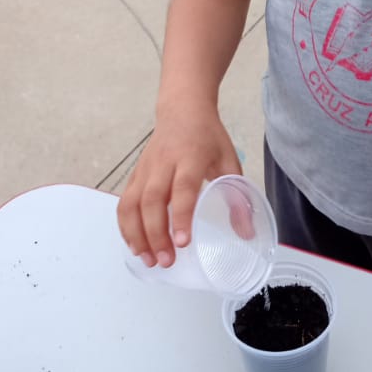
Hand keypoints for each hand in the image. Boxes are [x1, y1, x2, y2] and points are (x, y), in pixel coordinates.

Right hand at [117, 112, 241, 268]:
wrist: (182, 110)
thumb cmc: (207, 138)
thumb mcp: (229, 162)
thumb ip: (238, 196)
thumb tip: (247, 233)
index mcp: (190, 157)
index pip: (182, 189)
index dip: (180, 216)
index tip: (182, 242)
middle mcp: (163, 163)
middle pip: (152, 200)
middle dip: (156, 234)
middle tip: (166, 261)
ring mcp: (145, 169)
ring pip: (132, 203)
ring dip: (136, 234)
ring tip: (148, 259)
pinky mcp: (135, 174)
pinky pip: (124, 202)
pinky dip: (126, 226)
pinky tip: (135, 245)